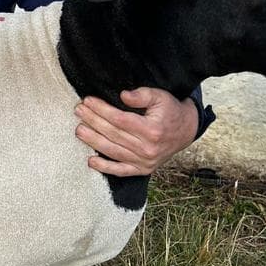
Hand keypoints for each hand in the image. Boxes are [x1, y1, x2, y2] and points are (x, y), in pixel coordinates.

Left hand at [74, 88, 198, 176]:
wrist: (186, 131)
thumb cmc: (170, 111)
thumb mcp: (160, 97)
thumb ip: (142, 95)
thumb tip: (123, 96)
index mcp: (152, 130)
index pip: (120, 119)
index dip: (102, 110)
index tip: (88, 101)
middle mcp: (148, 149)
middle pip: (113, 134)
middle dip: (93, 121)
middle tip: (78, 111)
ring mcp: (145, 161)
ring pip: (113, 151)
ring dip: (93, 141)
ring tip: (79, 130)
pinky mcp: (143, 170)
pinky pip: (121, 171)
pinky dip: (105, 167)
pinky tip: (91, 161)